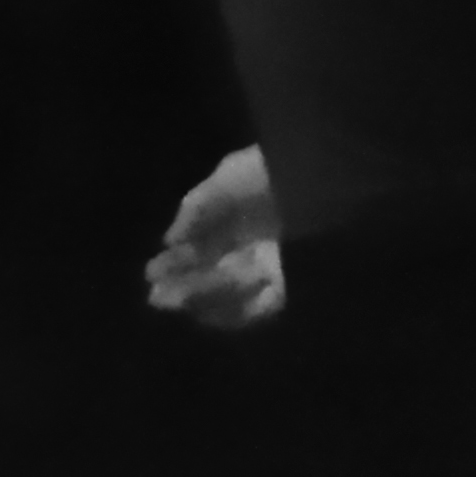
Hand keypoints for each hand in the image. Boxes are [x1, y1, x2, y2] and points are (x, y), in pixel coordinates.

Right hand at [144, 146, 289, 329]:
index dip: (178, 265)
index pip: (207, 251)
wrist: (324, 176)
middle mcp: (260, 247)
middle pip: (216, 278)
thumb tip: (170, 241)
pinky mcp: (296, 287)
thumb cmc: (276, 168)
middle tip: (155, 296)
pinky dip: (228, 306)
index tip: (151, 273)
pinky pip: (257, 308)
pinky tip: (200, 301)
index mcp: (246, 218)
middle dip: (184, 288)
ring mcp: (278, 268)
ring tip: (170, 299)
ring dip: (199, 300)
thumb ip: (197, 209)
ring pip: (232, 297)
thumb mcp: (227, 179)